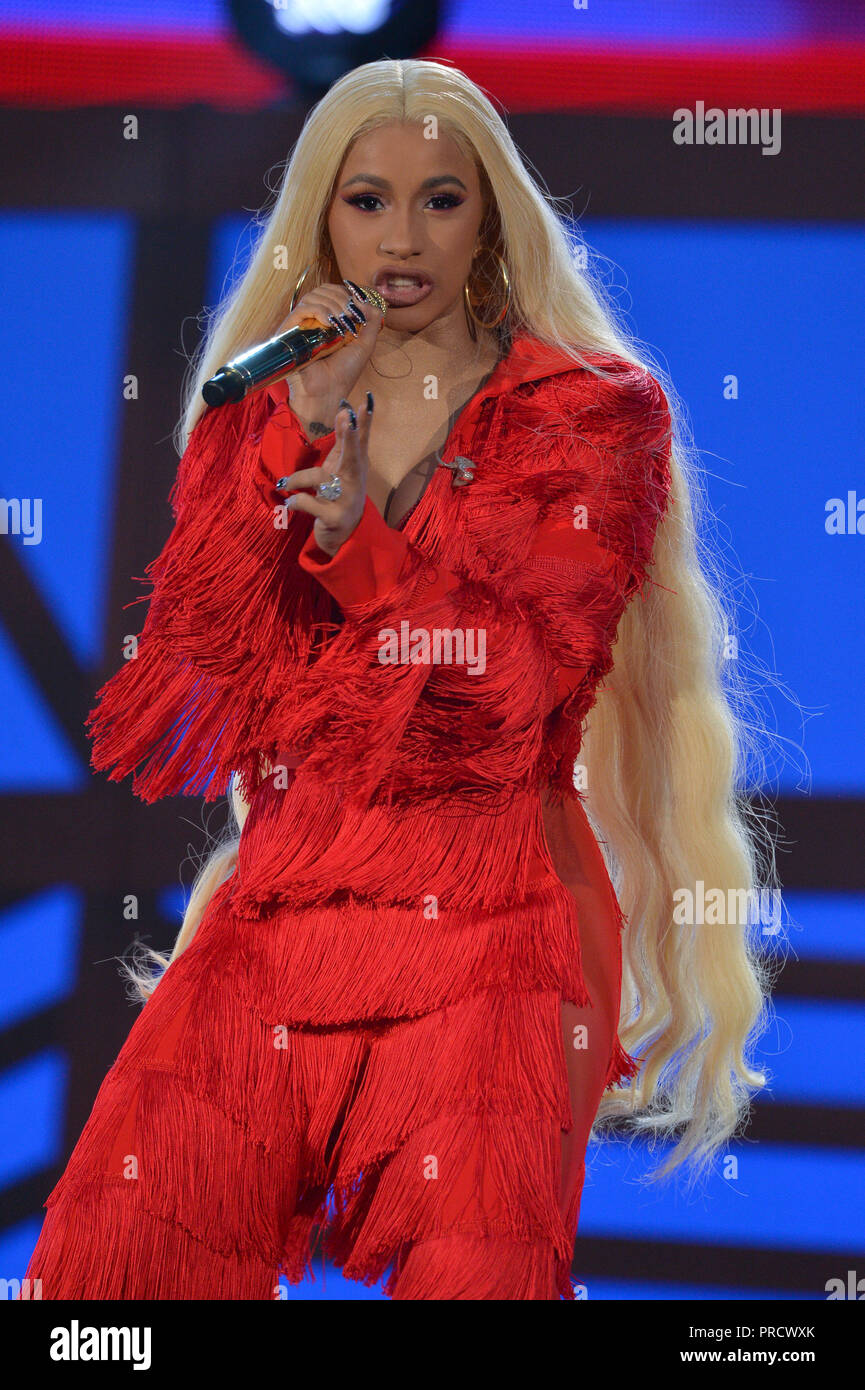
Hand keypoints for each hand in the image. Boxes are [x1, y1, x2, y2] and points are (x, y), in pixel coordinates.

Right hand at [275, 280, 384, 436]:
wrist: (328, 393)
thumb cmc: (344, 373)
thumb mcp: (365, 344)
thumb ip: (371, 320)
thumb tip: (366, 299)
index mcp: (329, 320)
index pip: (333, 292)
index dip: (347, 294)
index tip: (358, 308)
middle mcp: (314, 320)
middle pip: (323, 290)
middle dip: (341, 298)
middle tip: (351, 315)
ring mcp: (301, 325)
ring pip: (313, 296)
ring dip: (332, 304)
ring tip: (341, 322)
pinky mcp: (289, 331)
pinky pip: (302, 309)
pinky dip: (319, 311)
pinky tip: (330, 323)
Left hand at [275, 393, 372, 556]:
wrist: (343, 537)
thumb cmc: (339, 495)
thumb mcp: (339, 467)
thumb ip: (342, 440)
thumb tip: (344, 410)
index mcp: (356, 466)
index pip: (361, 440)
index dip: (364, 422)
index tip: (365, 402)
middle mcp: (356, 481)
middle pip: (353, 456)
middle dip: (350, 438)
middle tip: (349, 418)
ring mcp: (347, 500)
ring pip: (321, 479)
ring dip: (299, 479)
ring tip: (287, 484)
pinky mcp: (335, 518)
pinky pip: (309, 503)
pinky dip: (296, 502)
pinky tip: (291, 503)